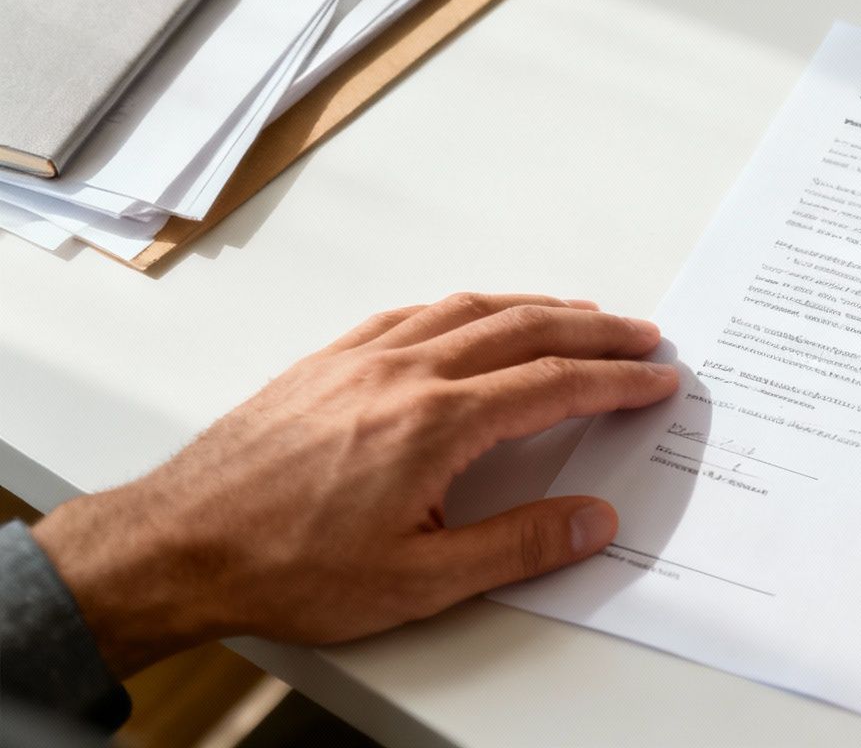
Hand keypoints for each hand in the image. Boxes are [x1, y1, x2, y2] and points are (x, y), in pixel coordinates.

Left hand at [31, 293, 677, 677]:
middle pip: (525, 329)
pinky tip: (475, 316)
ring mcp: (362, 359)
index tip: (656, 380)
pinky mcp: (327, 362)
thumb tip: (592, 520)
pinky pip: (414, 313)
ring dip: (537, 307)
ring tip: (578, 314)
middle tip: (642, 335)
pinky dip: (467, 307)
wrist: (177, 546)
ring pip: (471, 310)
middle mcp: (404, 373)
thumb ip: (516, 545)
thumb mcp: (416, 581)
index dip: (616, 381)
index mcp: (436, 423)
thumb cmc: (285, 567)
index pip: (554, 385)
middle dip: (595, 329)